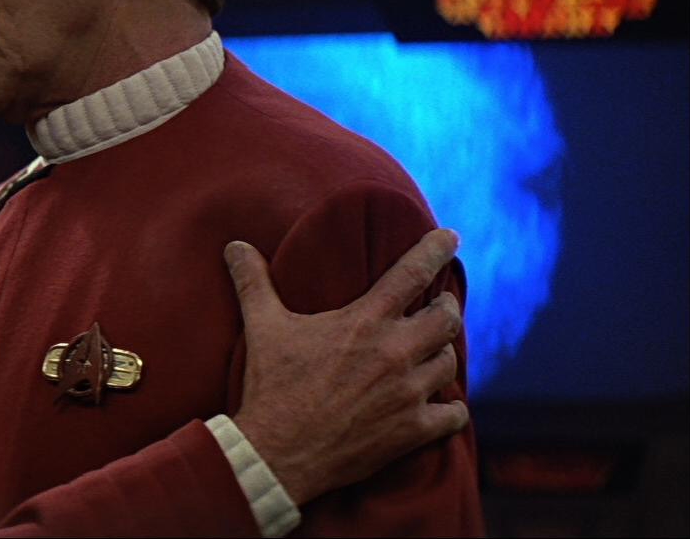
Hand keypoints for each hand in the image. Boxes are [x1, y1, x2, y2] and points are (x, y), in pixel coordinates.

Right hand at [226, 229, 468, 504]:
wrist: (278, 451)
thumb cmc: (272, 386)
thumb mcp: (262, 327)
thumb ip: (253, 282)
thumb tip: (235, 246)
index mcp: (364, 321)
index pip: (411, 273)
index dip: (435, 250)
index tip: (451, 237)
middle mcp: (394, 352)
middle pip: (447, 318)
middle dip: (445, 308)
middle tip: (437, 307)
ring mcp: (408, 393)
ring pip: (450, 363)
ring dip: (441, 355)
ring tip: (430, 354)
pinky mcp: (413, 430)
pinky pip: (454, 414)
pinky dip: (450, 409)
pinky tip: (442, 406)